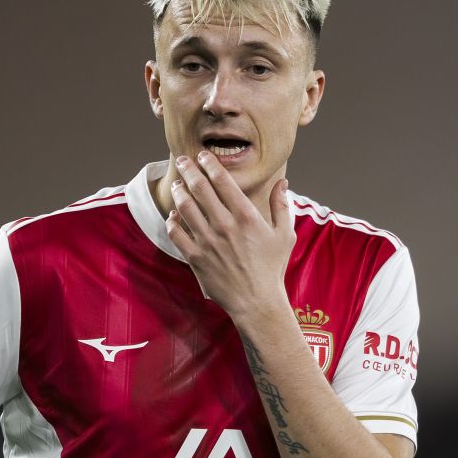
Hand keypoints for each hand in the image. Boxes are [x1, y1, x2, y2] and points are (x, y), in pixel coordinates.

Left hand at [165, 152, 295, 321]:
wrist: (256, 302)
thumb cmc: (272, 268)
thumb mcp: (285, 235)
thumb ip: (282, 205)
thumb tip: (283, 182)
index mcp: (246, 217)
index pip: (222, 181)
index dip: (210, 164)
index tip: (203, 156)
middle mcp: (224, 226)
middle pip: (199, 189)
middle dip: (188, 170)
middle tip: (182, 160)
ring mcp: (207, 242)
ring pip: (185, 207)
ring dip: (178, 192)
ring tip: (177, 184)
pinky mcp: (195, 258)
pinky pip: (176, 234)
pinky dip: (172, 221)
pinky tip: (173, 215)